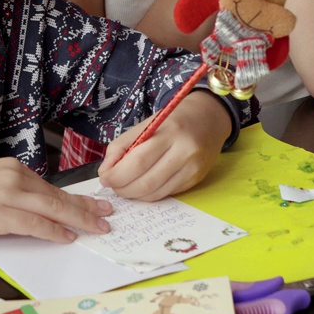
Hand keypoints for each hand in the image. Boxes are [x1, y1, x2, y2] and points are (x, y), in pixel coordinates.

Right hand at [0, 158, 112, 241]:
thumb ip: (7, 193)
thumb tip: (30, 211)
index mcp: (10, 168)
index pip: (49, 187)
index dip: (73, 198)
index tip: (92, 203)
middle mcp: (13, 176)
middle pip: (57, 196)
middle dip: (85, 207)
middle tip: (107, 214)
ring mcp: (6, 193)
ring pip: (52, 208)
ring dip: (78, 219)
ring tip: (98, 227)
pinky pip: (34, 223)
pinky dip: (54, 230)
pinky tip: (68, 236)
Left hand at [97, 90, 228, 200]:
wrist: (209, 118)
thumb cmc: (172, 120)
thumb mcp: (145, 125)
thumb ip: (122, 146)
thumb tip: (106, 172)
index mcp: (169, 131)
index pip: (138, 161)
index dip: (117, 175)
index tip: (104, 177)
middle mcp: (184, 151)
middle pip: (146, 181)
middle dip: (123, 188)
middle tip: (112, 185)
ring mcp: (192, 168)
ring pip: (156, 192)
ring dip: (134, 194)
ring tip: (125, 186)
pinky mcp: (195, 179)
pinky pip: (166, 193)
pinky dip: (149, 194)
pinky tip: (142, 186)